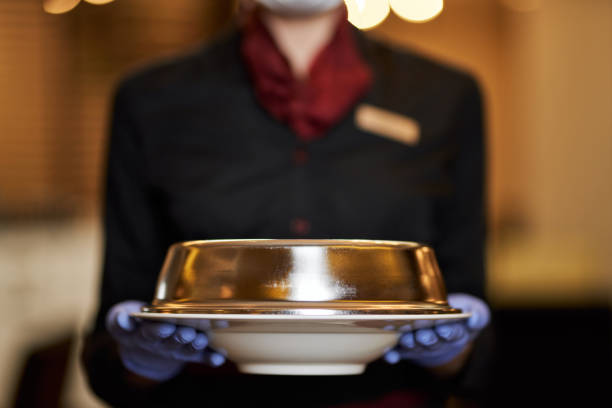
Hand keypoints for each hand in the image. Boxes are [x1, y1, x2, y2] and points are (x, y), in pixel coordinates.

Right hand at [106, 300, 224, 380]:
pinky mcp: (190, 351)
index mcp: (143, 335)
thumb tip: (122, 317)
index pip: (150, 334)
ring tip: (202, 340)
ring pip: (187, 349)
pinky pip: (201, 357)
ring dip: (196, 346)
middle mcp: (162, 344)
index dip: (158, 331)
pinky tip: (220, 357)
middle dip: (180, 337)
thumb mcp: (120, 321)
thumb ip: (119, 320)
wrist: (142, 345)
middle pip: (171, 342)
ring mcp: (176, 349)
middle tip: (188, 332)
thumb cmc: (133, 325)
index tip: (165, 327)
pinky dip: (211, 358)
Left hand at [384, 293, 489, 367]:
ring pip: (414, 346)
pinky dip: (393, 355)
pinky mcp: (405, 347)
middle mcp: (436, 341)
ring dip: (409, 343)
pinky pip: (398, 352)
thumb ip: (478, 313)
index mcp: (455, 332)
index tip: (444, 329)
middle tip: (423, 335)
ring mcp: (420, 345)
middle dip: (427, 339)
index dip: (448, 332)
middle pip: (431, 342)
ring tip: (406, 339)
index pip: (453, 333)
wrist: (442, 326)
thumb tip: (474, 317)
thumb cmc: (458, 315)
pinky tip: (389, 356)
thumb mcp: (474, 310)